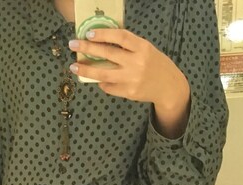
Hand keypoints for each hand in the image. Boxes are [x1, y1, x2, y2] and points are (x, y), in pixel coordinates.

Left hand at [68, 29, 189, 110]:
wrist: (169, 87)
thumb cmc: (154, 64)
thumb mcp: (145, 50)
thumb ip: (128, 46)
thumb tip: (102, 41)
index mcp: (142, 47)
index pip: (120, 37)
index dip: (103, 34)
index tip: (88, 33)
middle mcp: (137, 63)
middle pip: (108, 54)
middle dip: (88, 48)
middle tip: (73, 44)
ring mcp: (132, 79)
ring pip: (104, 74)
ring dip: (86, 70)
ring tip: (74, 66)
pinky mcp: (129, 93)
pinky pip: (109, 87)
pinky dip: (101, 82)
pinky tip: (97, 80)